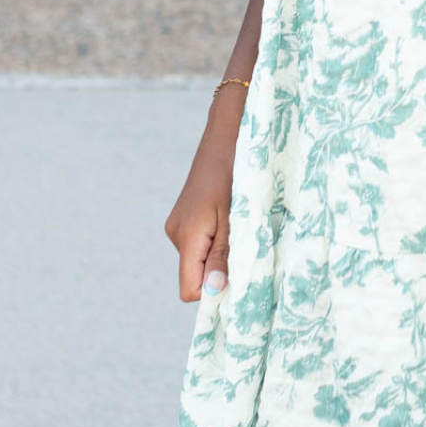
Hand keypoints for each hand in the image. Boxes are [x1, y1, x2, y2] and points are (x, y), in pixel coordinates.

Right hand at [163, 103, 240, 301]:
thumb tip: (215, 291)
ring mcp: (180, 225)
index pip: (190, 290)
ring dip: (223, 254)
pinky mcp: (187, 218)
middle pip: (196, 276)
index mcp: (187, 236)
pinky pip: (202, 244)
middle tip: (248, 247)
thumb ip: (224, 254)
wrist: (229, 134)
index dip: (214, 292)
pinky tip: (233, 219)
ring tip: (242, 227)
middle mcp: (177, 234)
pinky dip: (219, 241)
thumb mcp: (237, 215)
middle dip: (222, 272)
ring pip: (201, 260)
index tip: (241, 279)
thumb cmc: (237, 170)